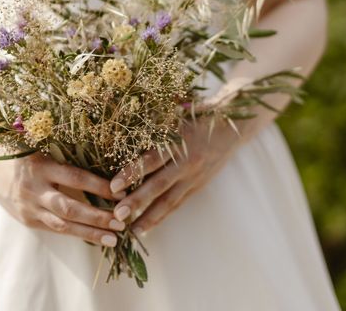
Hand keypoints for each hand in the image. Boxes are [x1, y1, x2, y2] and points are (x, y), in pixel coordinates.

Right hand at [0, 150, 127, 246]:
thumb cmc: (25, 153)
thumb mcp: (40, 145)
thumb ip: (64, 148)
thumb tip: (105, 150)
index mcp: (40, 166)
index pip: (75, 178)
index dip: (99, 186)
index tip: (122, 192)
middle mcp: (34, 189)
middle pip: (69, 208)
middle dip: (97, 217)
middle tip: (121, 222)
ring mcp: (30, 208)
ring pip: (63, 225)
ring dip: (90, 233)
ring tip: (114, 239)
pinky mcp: (29, 221)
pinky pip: (56, 230)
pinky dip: (77, 234)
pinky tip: (96, 238)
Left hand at [109, 120, 235, 233]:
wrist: (233, 127)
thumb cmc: (198, 115)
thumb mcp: (176, 116)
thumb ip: (154, 127)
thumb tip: (120, 134)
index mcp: (179, 141)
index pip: (152, 159)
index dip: (132, 173)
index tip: (113, 186)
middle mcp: (187, 161)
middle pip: (159, 185)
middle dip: (137, 201)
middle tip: (117, 215)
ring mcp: (194, 176)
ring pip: (169, 200)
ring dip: (149, 216)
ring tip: (130, 231)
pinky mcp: (198, 186)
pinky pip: (177, 203)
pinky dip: (162, 216)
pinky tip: (147, 226)